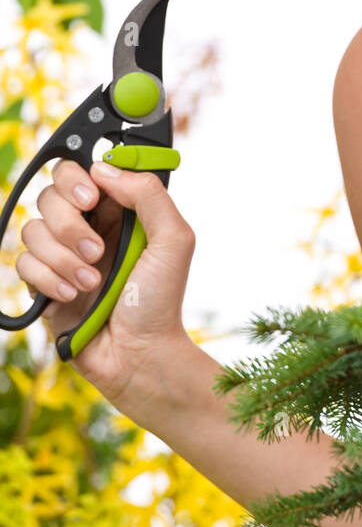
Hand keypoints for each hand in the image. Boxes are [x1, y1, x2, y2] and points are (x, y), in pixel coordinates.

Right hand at [17, 158, 195, 405]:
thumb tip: (105, 169)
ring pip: (33, 229)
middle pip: (50, 195)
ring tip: (92, 282)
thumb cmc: (160, 301)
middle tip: (98, 251)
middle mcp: (88, 228)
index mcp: (118, 212)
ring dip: (63, 258)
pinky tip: (73, 296)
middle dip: (70, 224)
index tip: (92, 200)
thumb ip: (148, 195)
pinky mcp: (44, 284)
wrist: (139, 356)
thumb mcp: (174, 241)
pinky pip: (23, 263)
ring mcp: (62, 255)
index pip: (81, 172)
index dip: (78, 179)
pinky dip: (48, 280)